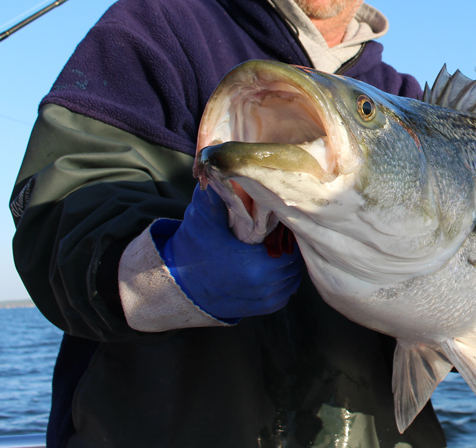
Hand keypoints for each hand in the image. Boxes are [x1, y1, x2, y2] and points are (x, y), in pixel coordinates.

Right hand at [159, 186, 303, 319]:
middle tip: (280, 231)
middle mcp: (266, 287)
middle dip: (289, 245)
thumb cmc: (193, 248)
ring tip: (276, 246)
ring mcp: (267, 300)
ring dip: (288, 261)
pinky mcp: (265, 308)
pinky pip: (287, 289)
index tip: (280, 219)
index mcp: (257, 266)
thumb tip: (216, 167)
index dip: (289, 230)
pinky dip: (283, 277)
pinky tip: (271, 264)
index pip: (293, 243)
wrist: (179, 285)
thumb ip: (212, 197)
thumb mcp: (202, 219)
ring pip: (294, 274)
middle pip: (296, 258)